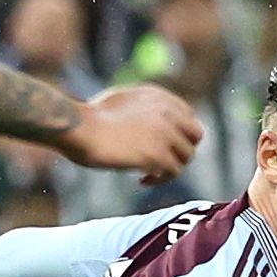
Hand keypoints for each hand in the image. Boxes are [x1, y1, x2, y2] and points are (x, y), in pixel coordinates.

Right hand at [66, 83, 203, 177]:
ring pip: (186, 157)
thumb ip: (142, 108)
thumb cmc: (90, 118)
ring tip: (149, 173)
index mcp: (159, 96)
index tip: (166, 145)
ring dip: (170, 167)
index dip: (179, 133)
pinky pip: (172, 172)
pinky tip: (142, 180)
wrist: (81, 128)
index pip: (188, 115)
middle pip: (195, 135)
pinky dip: (159, 179)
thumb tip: (149, 123)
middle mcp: (168, 112)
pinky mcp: (159, 155)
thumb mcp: (122, 99)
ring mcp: (166, 133)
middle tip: (165, 161)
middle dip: (183, 149)